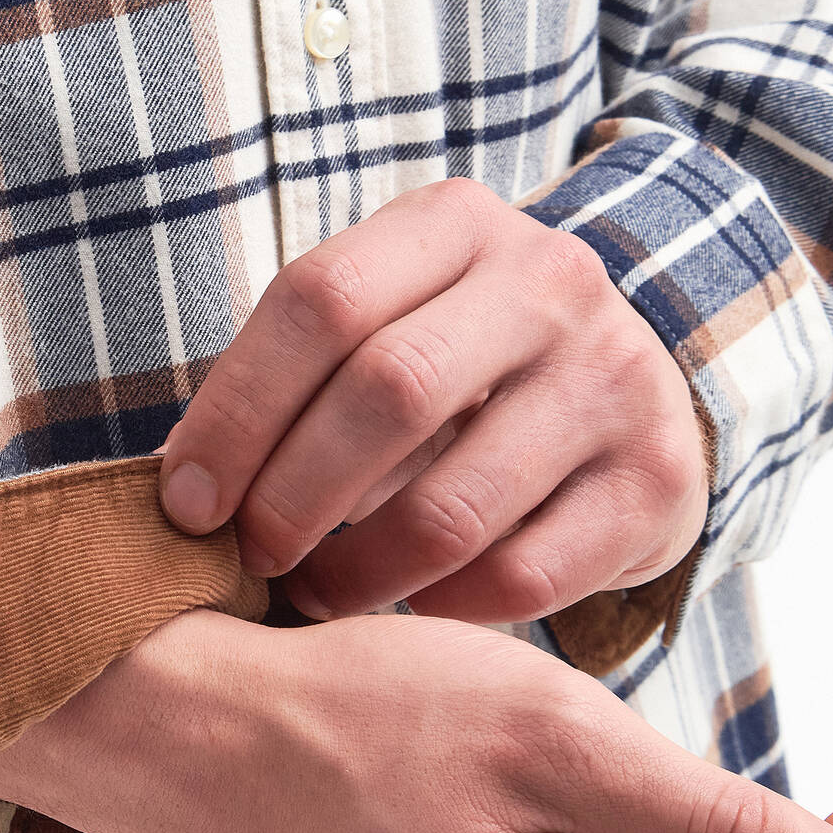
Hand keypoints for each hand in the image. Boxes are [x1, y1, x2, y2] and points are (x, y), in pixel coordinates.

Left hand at [157, 177, 708, 624]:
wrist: (631, 391)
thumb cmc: (459, 369)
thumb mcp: (387, 325)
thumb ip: (294, 381)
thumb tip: (176, 488)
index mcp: (456, 222)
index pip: (320, 301)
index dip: (234, 412)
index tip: (183, 502)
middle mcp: (550, 281)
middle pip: (388, 392)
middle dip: (290, 497)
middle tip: (250, 559)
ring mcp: (616, 378)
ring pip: (453, 508)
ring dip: (356, 575)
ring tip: (316, 596)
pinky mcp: (657, 481)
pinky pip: (519, 578)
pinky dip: (442, 610)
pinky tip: (413, 606)